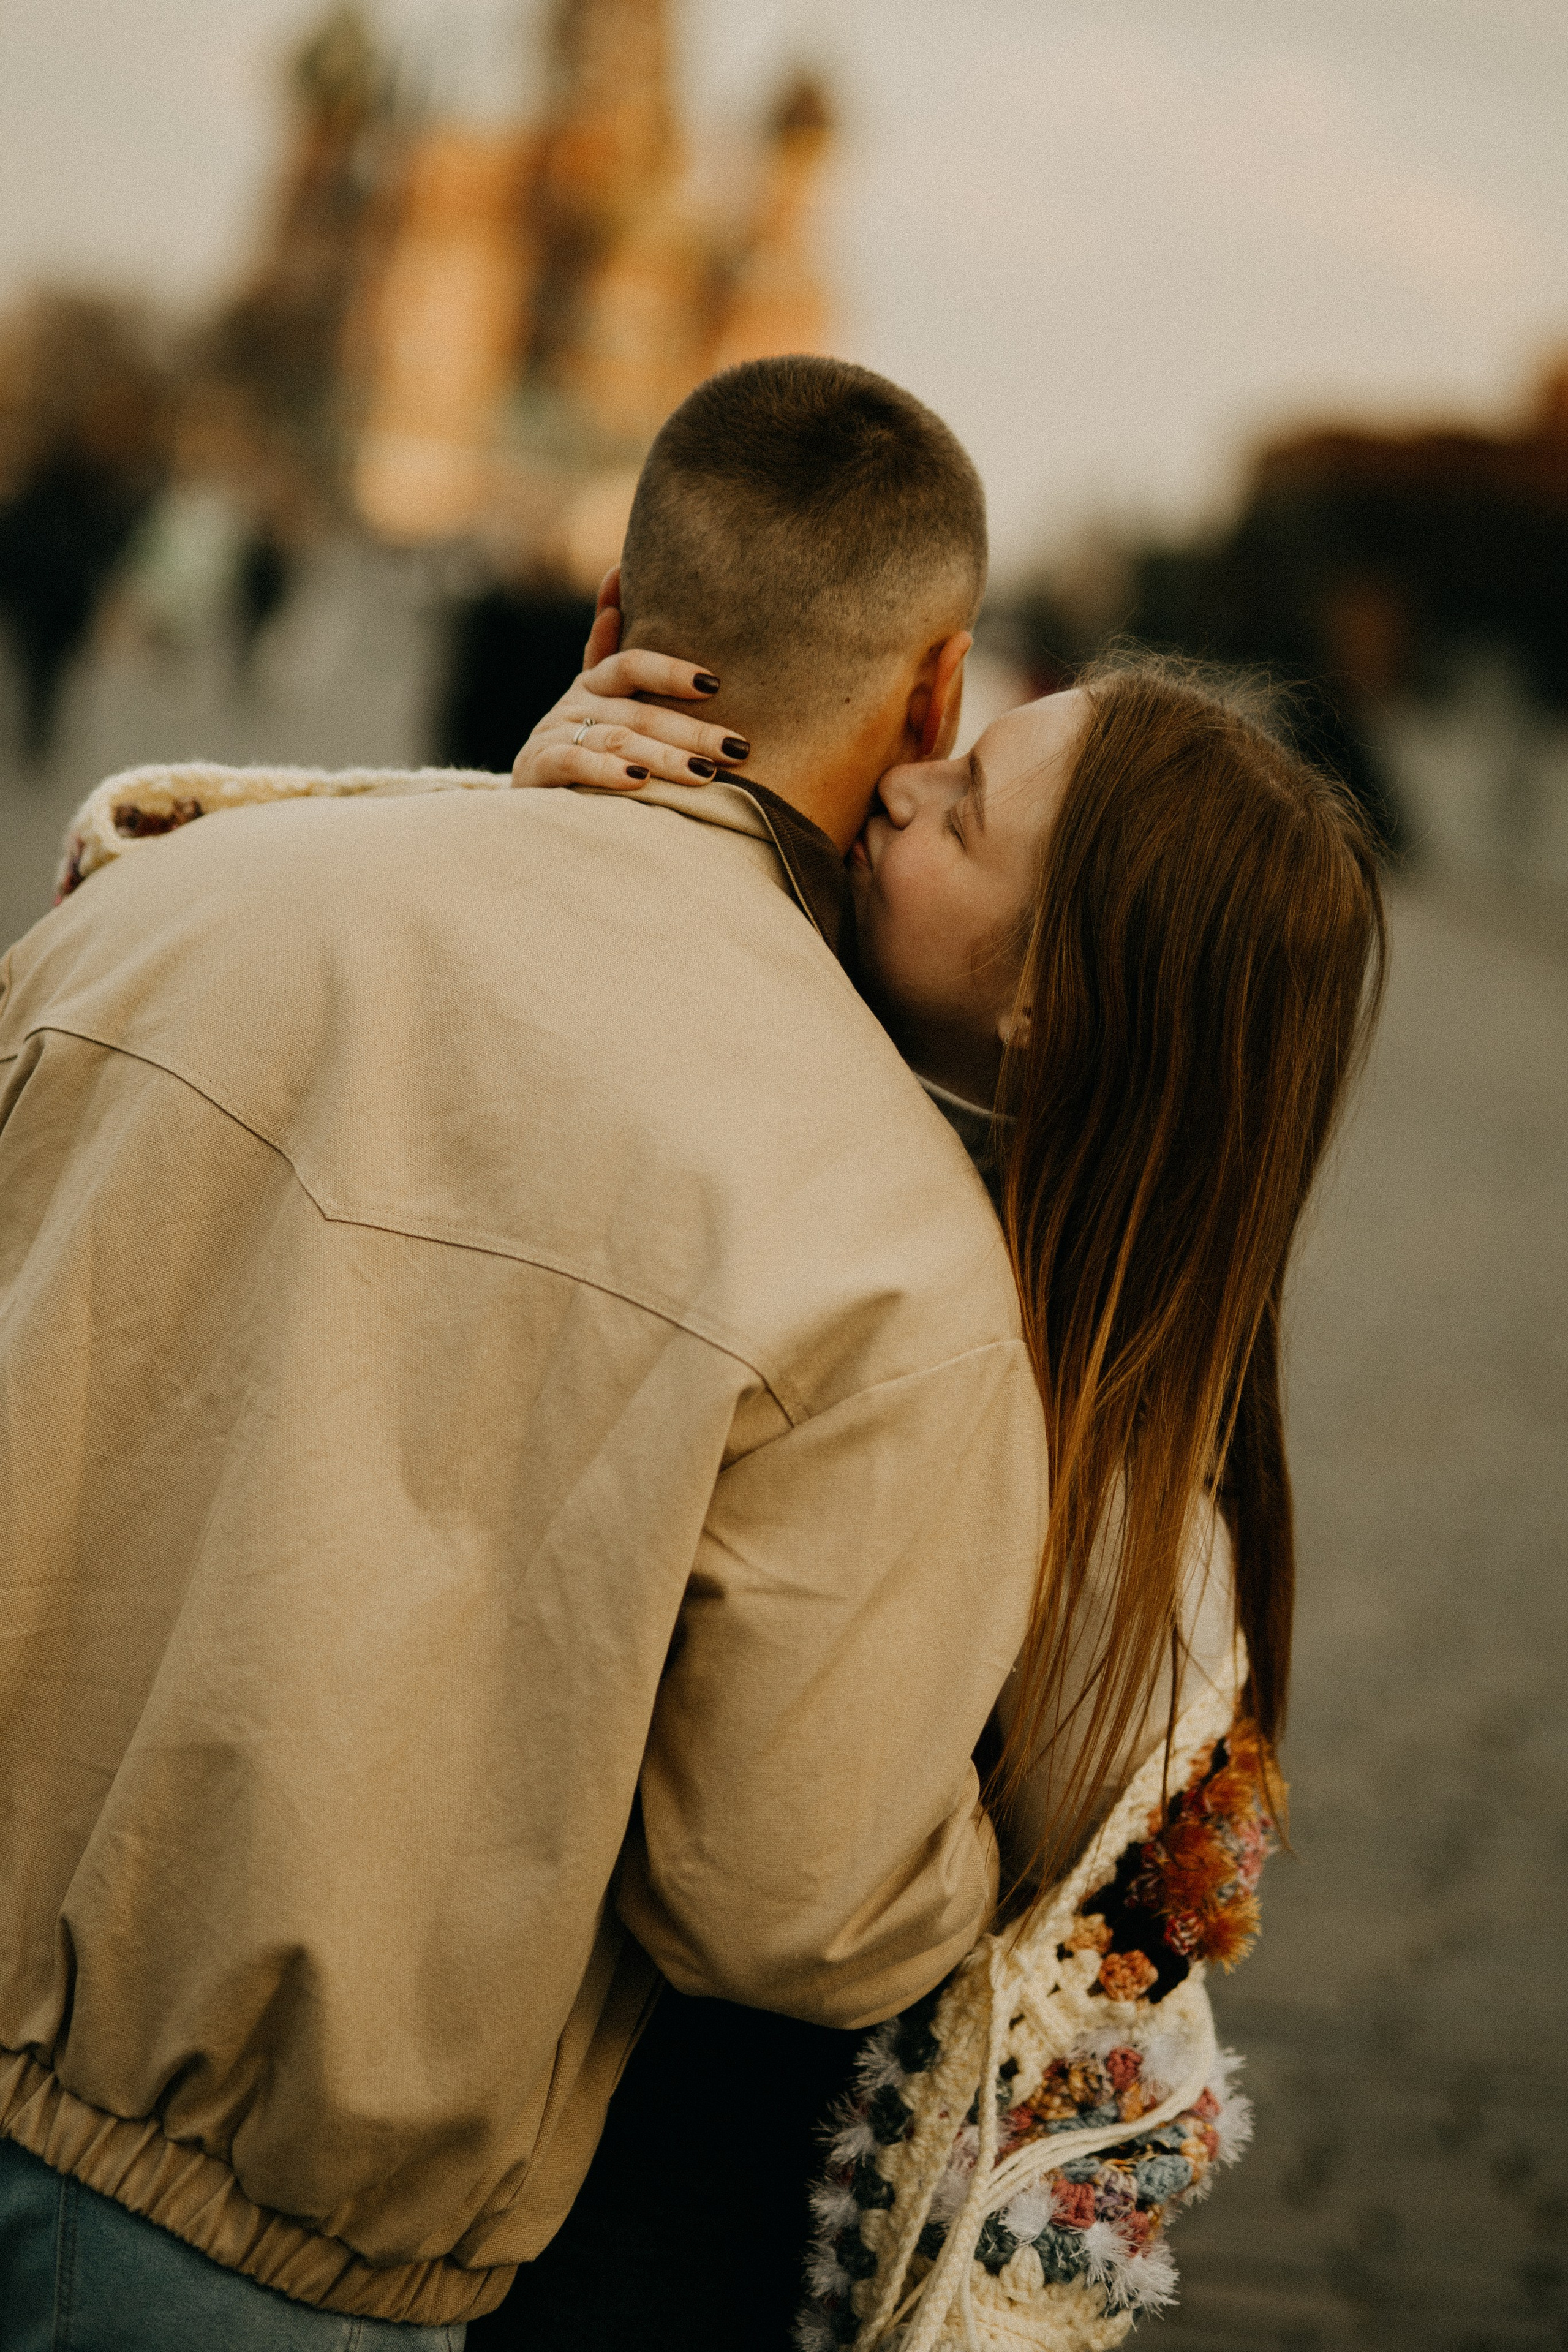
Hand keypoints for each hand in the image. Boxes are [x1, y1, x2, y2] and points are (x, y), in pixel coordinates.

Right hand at [510, 568, 748, 792]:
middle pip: (638, 712)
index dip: (671, 672)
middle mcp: (574, 703)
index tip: (714, 683)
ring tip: (704, 773)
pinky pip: (573, 764)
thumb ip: (608, 647)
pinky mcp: (536, 768)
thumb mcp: (598, 699)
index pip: (633, 666)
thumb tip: (617, 571)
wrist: (527, 804)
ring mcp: (554, 734)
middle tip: (735, 748)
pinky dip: (606, 771)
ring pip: (615, 740)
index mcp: (595, 683)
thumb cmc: (580, 749)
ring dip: (662, 757)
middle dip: (691, 731)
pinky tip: (639, 781)